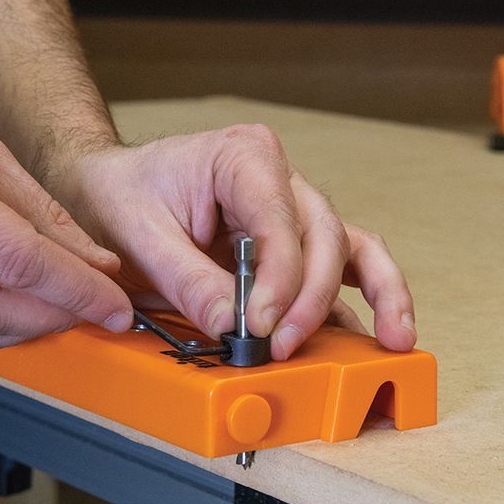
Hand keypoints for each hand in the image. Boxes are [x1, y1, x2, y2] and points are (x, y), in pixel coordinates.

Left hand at [52, 124, 416, 360]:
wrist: (108, 190)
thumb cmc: (122, 196)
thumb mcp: (140, 235)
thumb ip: (187, 280)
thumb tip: (233, 326)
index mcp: (244, 158)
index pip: (281, 220)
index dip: (281, 279)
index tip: (263, 325)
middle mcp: (278, 179)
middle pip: (322, 238)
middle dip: (309, 299)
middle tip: (284, 345)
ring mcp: (289, 211)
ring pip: (348, 249)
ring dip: (376, 294)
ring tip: (395, 338)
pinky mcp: (289, 242)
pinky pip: (339, 267)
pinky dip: (360, 300)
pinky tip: (375, 334)